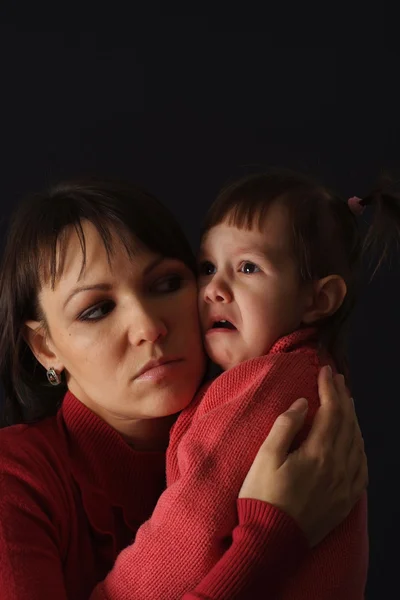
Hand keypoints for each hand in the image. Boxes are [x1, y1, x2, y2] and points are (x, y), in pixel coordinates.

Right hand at [238, 365, 367, 546]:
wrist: (271, 541)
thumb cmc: (262, 496)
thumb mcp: (265, 456)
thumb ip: (285, 426)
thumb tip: (304, 403)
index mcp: (318, 453)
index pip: (331, 411)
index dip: (330, 388)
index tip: (326, 370)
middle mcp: (338, 467)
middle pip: (347, 423)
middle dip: (343, 397)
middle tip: (338, 378)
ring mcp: (345, 485)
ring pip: (357, 443)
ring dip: (353, 418)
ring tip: (348, 402)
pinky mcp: (346, 500)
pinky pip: (362, 467)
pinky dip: (360, 447)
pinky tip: (357, 440)